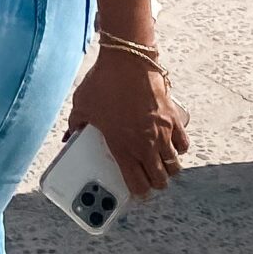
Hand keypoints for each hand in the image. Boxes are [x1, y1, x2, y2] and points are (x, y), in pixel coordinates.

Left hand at [68, 47, 188, 198]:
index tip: (136, 193)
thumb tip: (69, 137)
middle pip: (161, 180)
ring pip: (174, 165)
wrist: (127, 59)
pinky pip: (183, 143)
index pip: (138, 185)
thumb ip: (75, 124)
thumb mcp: (81, 105)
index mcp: (123, 147)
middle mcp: (146, 144)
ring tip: (160, 164)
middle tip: (148, 179)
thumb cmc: (103, 82)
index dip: (138, 194)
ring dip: (168, 169)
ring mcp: (162, 132)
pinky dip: (179, 148)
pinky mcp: (173, 118)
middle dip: (155, 184)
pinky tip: (171, 145)